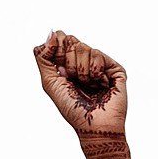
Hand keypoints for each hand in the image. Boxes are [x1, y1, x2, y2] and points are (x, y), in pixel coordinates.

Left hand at [34, 31, 129, 158]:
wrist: (93, 126)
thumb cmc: (73, 108)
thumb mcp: (49, 81)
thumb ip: (43, 56)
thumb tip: (51, 32)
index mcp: (67, 63)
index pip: (58, 38)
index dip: (56, 51)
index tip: (61, 71)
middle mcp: (83, 61)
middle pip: (70, 40)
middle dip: (69, 62)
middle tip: (75, 80)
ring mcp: (99, 64)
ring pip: (83, 47)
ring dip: (82, 70)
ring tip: (88, 85)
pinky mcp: (114, 68)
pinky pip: (97, 54)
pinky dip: (94, 71)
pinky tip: (99, 84)